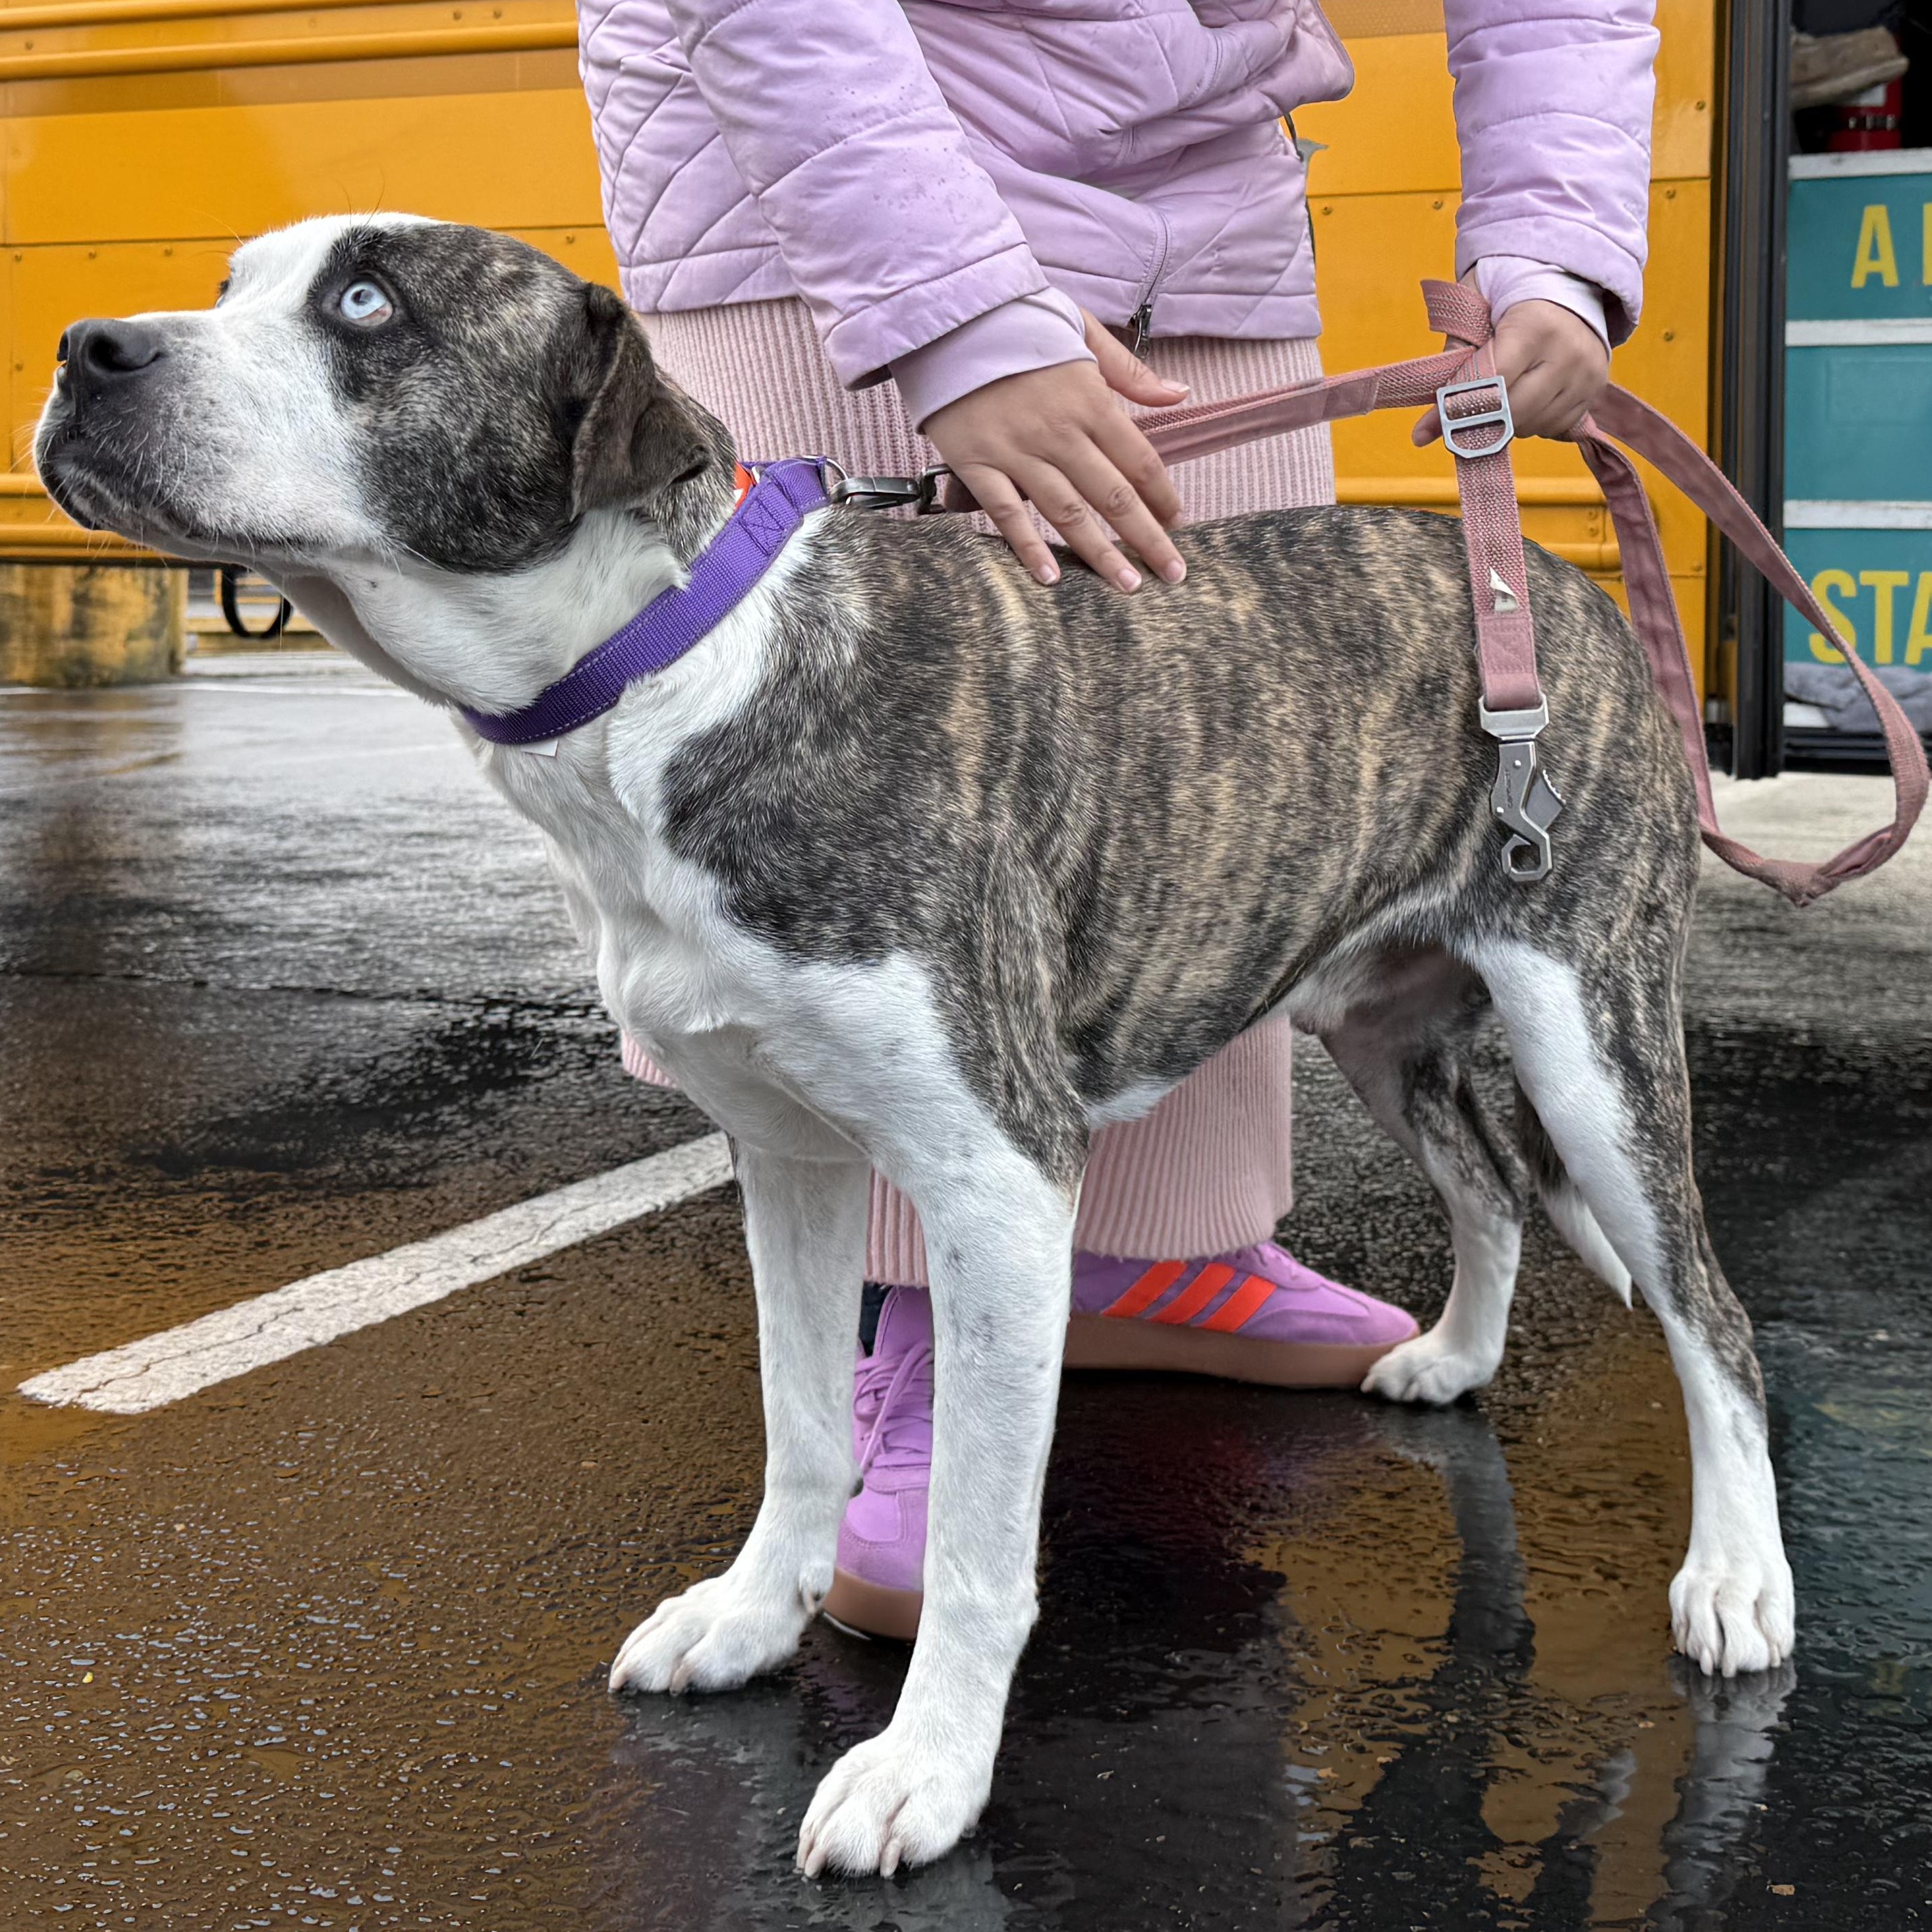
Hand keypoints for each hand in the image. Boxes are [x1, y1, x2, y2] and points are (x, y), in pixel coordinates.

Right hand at [922, 309, 1188, 591]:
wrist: (947, 315)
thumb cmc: (1018, 321)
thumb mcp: (1083, 329)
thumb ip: (1130, 370)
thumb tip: (1180, 395)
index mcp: (1089, 400)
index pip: (1139, 460)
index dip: (1163, 496)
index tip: (1178, 523)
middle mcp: (1060, 433)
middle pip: (1113, 496)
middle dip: (1147, 539)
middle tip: (1173, 574)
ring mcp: (1017, 452)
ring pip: (1068, 513)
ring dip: (1101, 555)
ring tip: (1129, 587)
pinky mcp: (977, 464)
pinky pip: (1006, 514)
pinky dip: (1028, 548)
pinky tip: (1050, 579)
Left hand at [1411, 297, 1608, 445]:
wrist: (1566, 280)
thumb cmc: (1510, 295)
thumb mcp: (1475, 310)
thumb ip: (1452, 361)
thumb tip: (1422, 433)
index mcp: (1536, 326)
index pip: (1494, 383)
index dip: (1459, 406)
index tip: (1430, 426)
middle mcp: (1568, 353)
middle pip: (1513, 412)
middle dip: (1483, 416)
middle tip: (1465, 409)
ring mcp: (1586, 374)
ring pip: (1532, 426)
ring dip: (1507, 421)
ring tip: (1502, 392)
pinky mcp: (1595, 390)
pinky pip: (1553, 428)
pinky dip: (1532, 422)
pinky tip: (1526, 396)